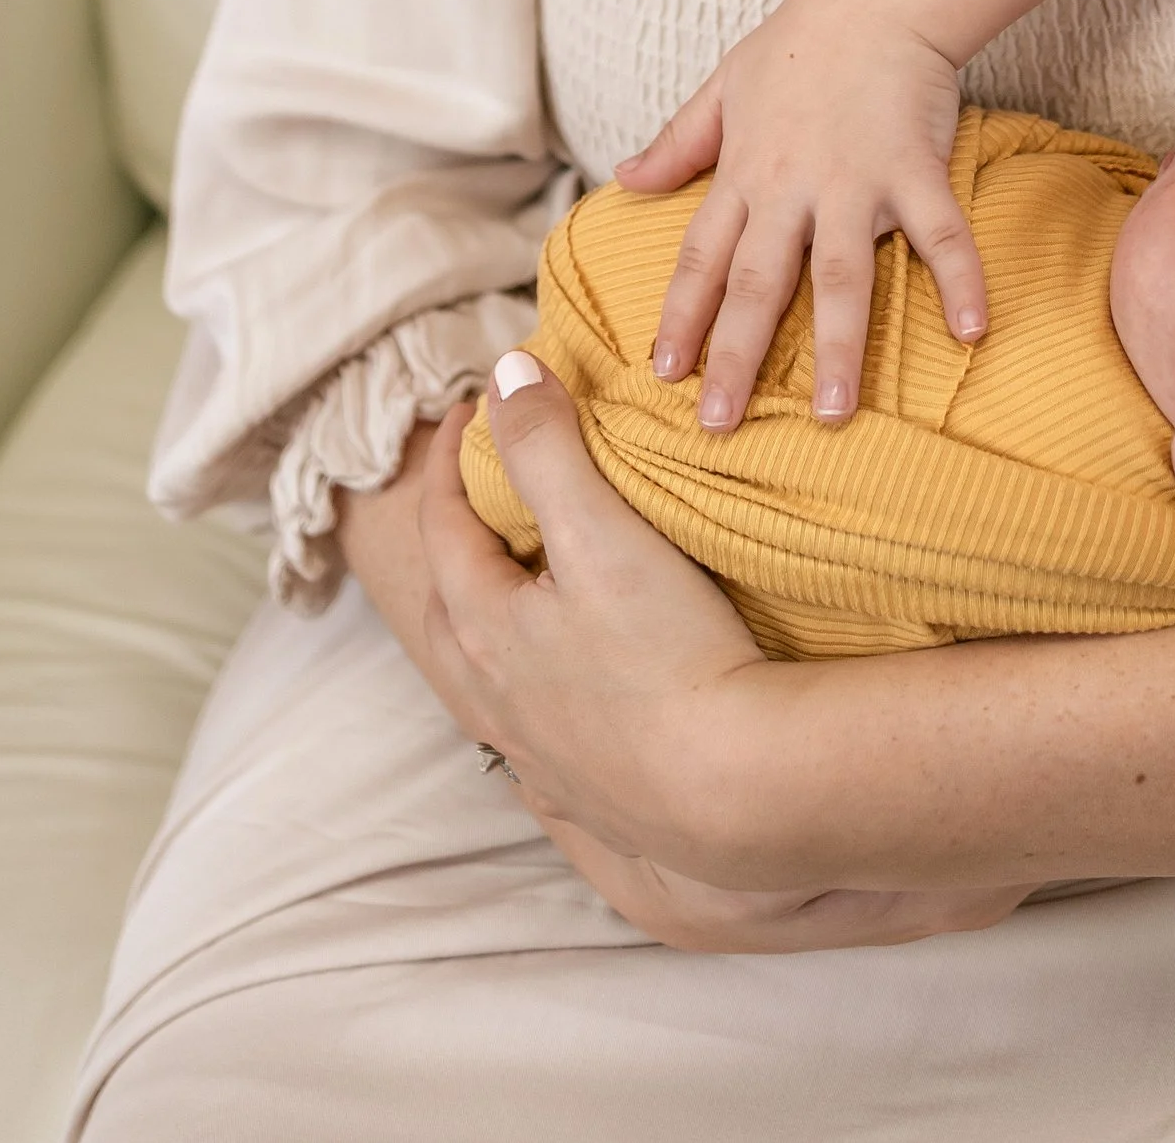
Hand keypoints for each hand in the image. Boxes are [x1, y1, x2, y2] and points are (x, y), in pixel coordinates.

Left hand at [432, 369, 1019, 952]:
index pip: (443, 528)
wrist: (731, 788)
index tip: (469, 412)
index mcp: (486, 629)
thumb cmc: (666, 654)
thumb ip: (546, 449)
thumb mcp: (600, 531)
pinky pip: (527, 749)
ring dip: (479, 632)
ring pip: (479, 688)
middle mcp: (495, 700)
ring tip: (504, 601)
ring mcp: (537, 758)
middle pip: (445, 613)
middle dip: (449, 547)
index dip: (451, 461)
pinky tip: (552, 714)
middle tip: (473, 499)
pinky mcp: (585, 798)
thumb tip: (503, 375)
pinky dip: (523, 710)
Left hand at [614, 0, 983, 428]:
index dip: (681, 317)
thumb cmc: (801, 41)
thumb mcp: (723, 86)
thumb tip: (622, 179)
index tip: (662, 374)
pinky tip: (973, 332)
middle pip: (757, 283)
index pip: (701, 257)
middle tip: (718, 425)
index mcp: (745, 172)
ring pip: (839, 276)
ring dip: (836, 347)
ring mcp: (855, 181)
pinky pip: (940, 233)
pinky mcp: (914, 168)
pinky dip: (960, 280)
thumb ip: (678, 141)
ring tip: (830, 413)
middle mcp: (793, 186)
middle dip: (735, 356)